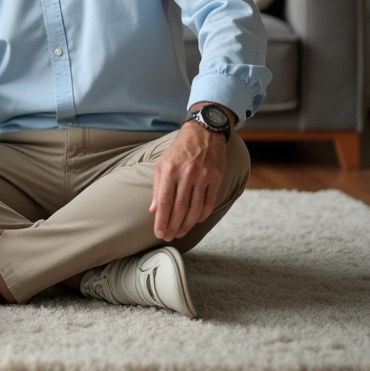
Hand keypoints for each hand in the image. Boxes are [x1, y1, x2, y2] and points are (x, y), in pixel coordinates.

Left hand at [149, 117, 226, 241]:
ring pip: (194, 208)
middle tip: (169, 237)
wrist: (203, 133)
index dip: (162, 220)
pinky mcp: (216, 177)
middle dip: (173, 226)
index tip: (159, 233)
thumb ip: (158, 187)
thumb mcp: (162, 164)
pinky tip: (195, 221)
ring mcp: (203, 176)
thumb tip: (153, 210)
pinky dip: (202, 214)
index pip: (165, 201)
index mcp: (170, 170)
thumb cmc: (179, 150)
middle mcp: (186, 173)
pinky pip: (209, 201)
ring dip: (187, 224)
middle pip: (179, 208)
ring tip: (180, 233)